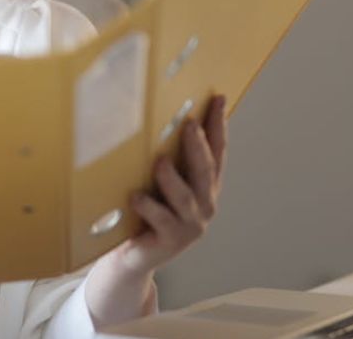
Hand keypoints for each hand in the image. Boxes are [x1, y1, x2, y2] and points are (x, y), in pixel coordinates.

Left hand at [83, 94, 227, 325]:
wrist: (134, 255)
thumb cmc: (148, 210)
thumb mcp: (161, 181)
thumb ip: (169, 155)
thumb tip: (160, 115)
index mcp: (206, 186)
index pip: (217, 151)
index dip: (218, 125)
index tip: (217, 98)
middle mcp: (204, 204)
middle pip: (205, 171)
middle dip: (198, 147)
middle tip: (189, 124)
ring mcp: (190, 226)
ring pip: (185, 197)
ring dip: (172, 178)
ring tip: (159, 161)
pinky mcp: (171, 242)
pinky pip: (161, 221)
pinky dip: (149, 207)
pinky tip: (136, 196)